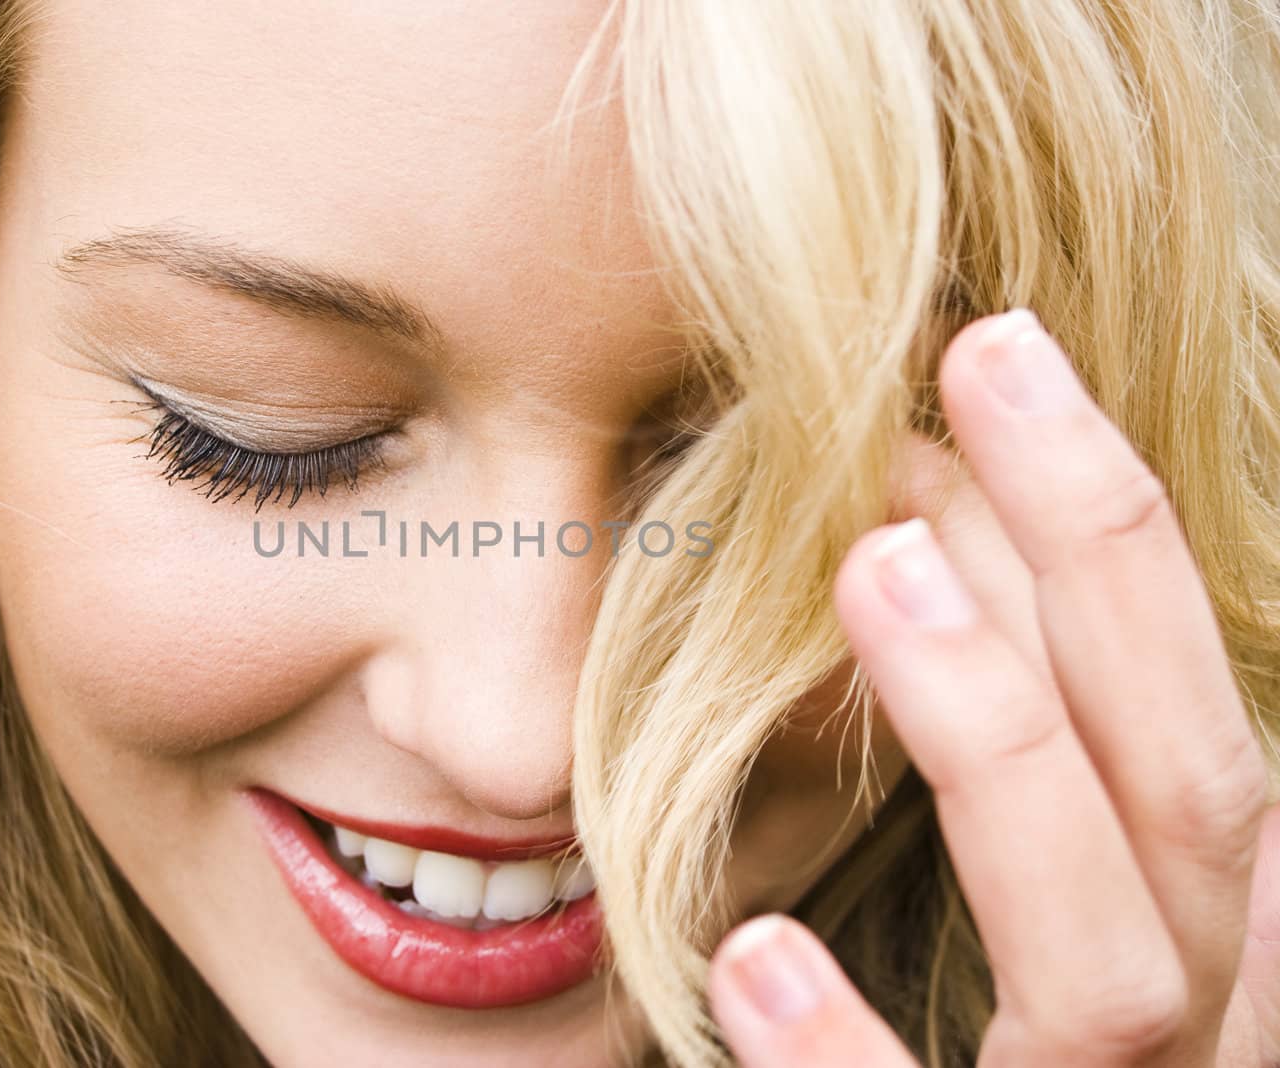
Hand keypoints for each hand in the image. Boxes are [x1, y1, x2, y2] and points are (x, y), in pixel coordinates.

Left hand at [705, 310, 1279, 1065]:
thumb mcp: (1035, 918)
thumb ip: (1018, 777)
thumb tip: (916, 539)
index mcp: (1212, 944)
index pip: (1193, 720)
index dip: (1116, 538)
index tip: (996, 367)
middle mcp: (1212, 1042)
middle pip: (1201, 797)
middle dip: (1103, 566)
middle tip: (970, 369)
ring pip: (1116, 960)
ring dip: (1004, 749)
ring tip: (875, 574)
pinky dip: (852, 1063)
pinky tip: (745, 949)